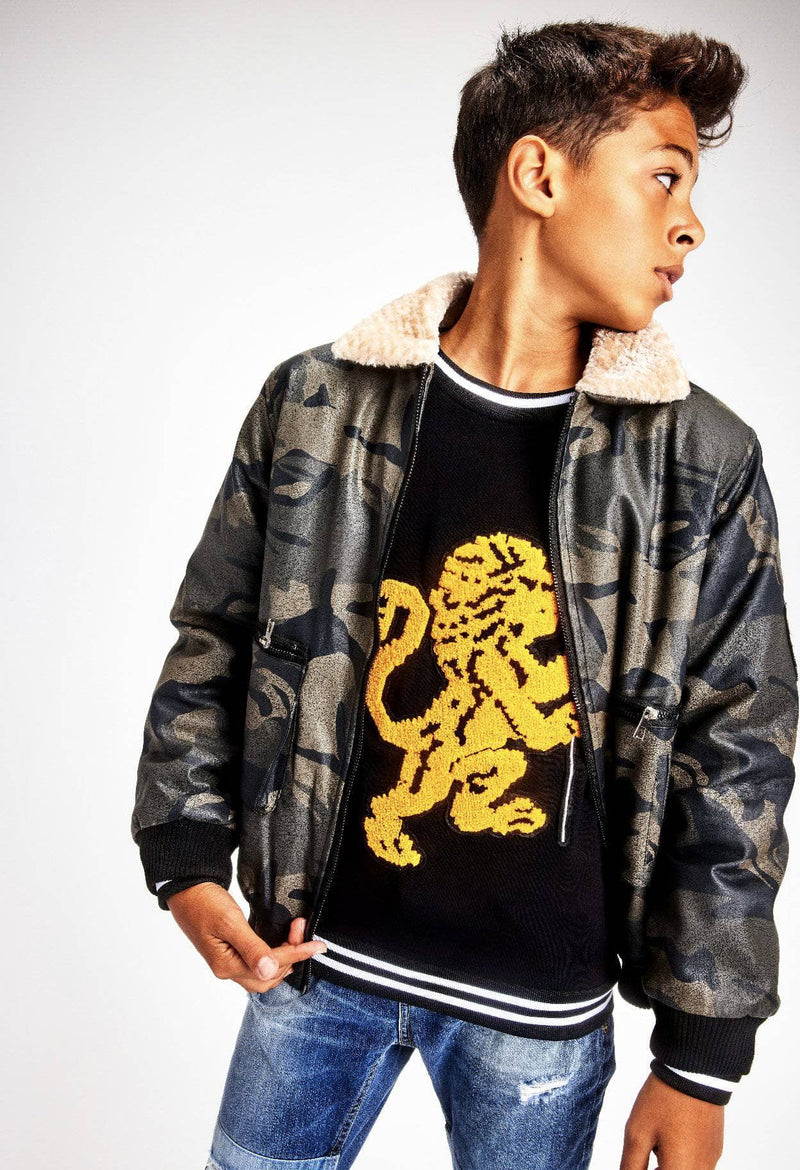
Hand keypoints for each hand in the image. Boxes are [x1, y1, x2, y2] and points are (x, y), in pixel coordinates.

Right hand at [166, 881, 326, 990]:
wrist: (187, 890)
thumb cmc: (204, 903)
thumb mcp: (229, 922)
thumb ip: (251, 946)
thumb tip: (270, 970)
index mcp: (226, 965)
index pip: (270, 967)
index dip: (296, 954)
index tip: (317, 946)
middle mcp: (228, 969)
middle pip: (269, 975)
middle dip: (291, 955)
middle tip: (303, 931)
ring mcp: (228, 962)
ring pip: (264, 971)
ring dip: (284, 956)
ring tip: (296, 932)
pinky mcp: (231, 952)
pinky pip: (257, 961)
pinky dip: (274, 953)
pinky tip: (282, 940)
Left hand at [620, 1072, 723, 1168]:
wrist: (695, 1072)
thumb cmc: (664, 1101)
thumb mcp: (637, 1134)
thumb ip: (631, 1166)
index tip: (636, 1159)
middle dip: (657, 1168)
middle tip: (644, 1149)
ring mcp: (710, 1160)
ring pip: (683, 1169)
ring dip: (668, 1164)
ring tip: (655, 1143)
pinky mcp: (714, 1148)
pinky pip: (695, 1163)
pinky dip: (680, 1157)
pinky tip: (669, 1135)